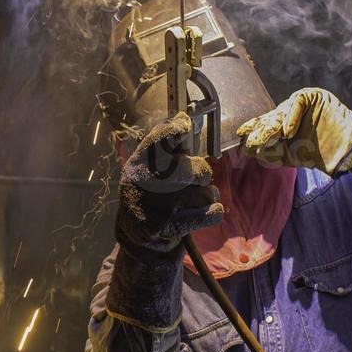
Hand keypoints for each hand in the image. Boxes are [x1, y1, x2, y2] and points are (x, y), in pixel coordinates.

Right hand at [116, 112, 224, 253]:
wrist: (137, 234)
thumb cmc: (150, 193)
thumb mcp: (148, 168)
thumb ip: (166, 146)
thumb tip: (183, 117)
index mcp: (138, 164)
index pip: (156, 140)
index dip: (173, 129)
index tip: (184, 125)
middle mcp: (145, 183)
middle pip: (190, 168)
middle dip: (201, 171)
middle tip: (199, 176)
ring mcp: (157, 207)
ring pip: (206, 192)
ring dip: (208, 194)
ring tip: (198, 197)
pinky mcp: (170, 227)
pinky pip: (212, 213)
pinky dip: (214, 211)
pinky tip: (203, 211)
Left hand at [235, 88, 351, 173]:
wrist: (346, 149)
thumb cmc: (318, 153)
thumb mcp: (289, 155)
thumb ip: (271, 151)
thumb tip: (248, 149)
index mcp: (282, 122)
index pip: (264, 123)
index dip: (252, 129)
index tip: (240, 137)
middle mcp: (289, 110)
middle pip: (270, 117)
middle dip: (260, 131)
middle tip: (251, 142)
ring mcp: (301, 102)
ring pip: (281, 111)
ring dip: (272, 127)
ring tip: (265, 139)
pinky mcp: (314, 96)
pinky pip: (297, 103)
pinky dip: (292, 118)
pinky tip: (288, 133)